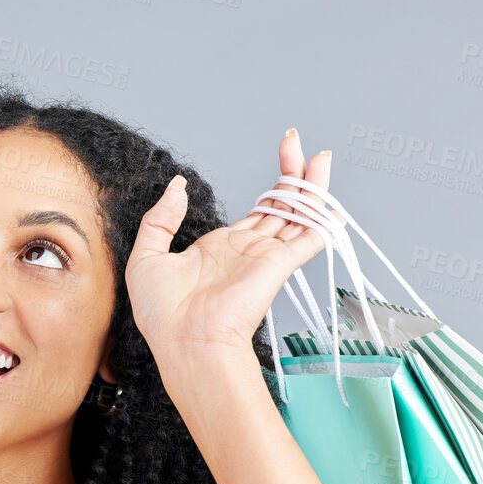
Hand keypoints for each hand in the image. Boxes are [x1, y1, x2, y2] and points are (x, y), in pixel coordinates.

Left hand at [126, 129, 333, 358]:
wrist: (185, 343)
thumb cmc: (164, 314)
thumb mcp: (147, 256)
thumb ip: (162, 219)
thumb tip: (178, 186)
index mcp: (223, 248)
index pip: (258, 210)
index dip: (270, 184)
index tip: (276, 157)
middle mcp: (249, 250)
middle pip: (282, 205)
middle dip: (292, 172)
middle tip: (294, 140)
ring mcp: (266, 257)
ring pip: (298, 214)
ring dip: (312, 186)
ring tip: (322, 157)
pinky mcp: (278, 265)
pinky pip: (309, 239)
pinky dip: (323, 222)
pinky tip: (335, 206)